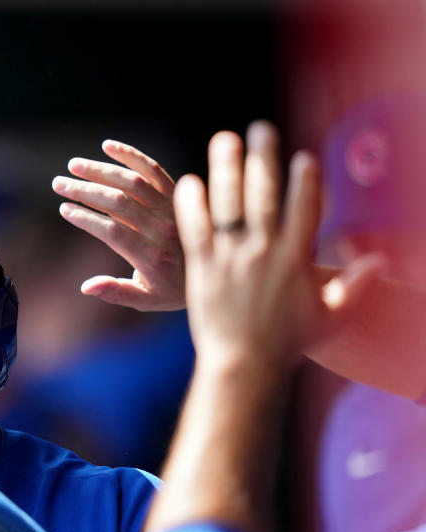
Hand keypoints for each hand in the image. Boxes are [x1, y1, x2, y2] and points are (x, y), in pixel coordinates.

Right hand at [54, 140, 183, 310]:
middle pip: (118, 203)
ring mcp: (172, 207)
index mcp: (151, 256)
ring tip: (74, 165)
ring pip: (133, 182)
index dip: (87, 219)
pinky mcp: (178, 192)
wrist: (220, 270)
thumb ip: (116, 292)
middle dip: (85, 191)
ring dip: (101, 170)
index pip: (113, 232)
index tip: (64, 209)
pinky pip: (154, 170)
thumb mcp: (146, 300)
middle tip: (58, 183)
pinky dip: (132, 155)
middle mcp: (163, 228)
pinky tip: (108, 146)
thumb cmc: (173, 290)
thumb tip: (85, 287)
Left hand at [175, 121, 383, 369]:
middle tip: (261, 128)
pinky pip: (194, 228)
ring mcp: (230, 258)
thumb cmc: (289, 344)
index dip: (305, 179)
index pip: (305, 207)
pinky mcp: (201, 268)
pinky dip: (191, 203)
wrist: (244, 365)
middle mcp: (264, 251)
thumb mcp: (331, 316)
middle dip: (264, 157)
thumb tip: (380, 261)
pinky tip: (189, 180)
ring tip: (225, 139)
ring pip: (228, 202)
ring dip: (226, 167)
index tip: (303, 156)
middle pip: (264, 193)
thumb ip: (354, 285)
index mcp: (297, 258)